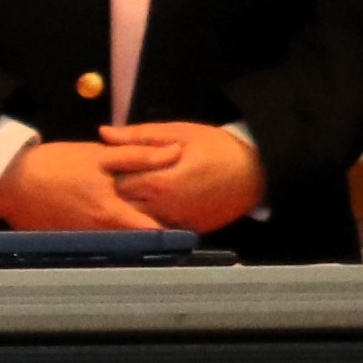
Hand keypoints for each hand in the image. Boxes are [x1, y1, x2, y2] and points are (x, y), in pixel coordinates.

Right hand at [0, 138, 162, 233]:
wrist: (8, 181)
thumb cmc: (53, 165)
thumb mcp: (98, 155)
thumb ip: (138, 156)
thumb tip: (175, 152)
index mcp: (111, 214)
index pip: (154, 232)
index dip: (175, 230)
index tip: (189, 225)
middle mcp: (100, 234)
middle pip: (139, 240)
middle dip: (156, 231)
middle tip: (174, 220)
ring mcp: (83, 240)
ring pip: (119, 242)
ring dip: (133, 234)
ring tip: (147, 221)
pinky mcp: (69, 241)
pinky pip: (99, 241)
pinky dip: (109, 234)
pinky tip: (110, 221)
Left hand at [98, 120, 263, 233]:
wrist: (257, 171)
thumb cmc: (218, 148)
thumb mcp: (180, 133)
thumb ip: (139, 136)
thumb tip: (104, 133)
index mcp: (160, 182)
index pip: (116, 182)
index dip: (109, 173)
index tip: (108, 165)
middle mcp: (165, 207)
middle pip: (123, 204)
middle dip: (115, 192)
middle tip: (115, 179)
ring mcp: (177, 222)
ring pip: (137, 220)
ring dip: (128, 208)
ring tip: (129, 193)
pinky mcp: (187, 230)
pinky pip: (157, 228)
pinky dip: (147, 220)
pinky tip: (148, 207)